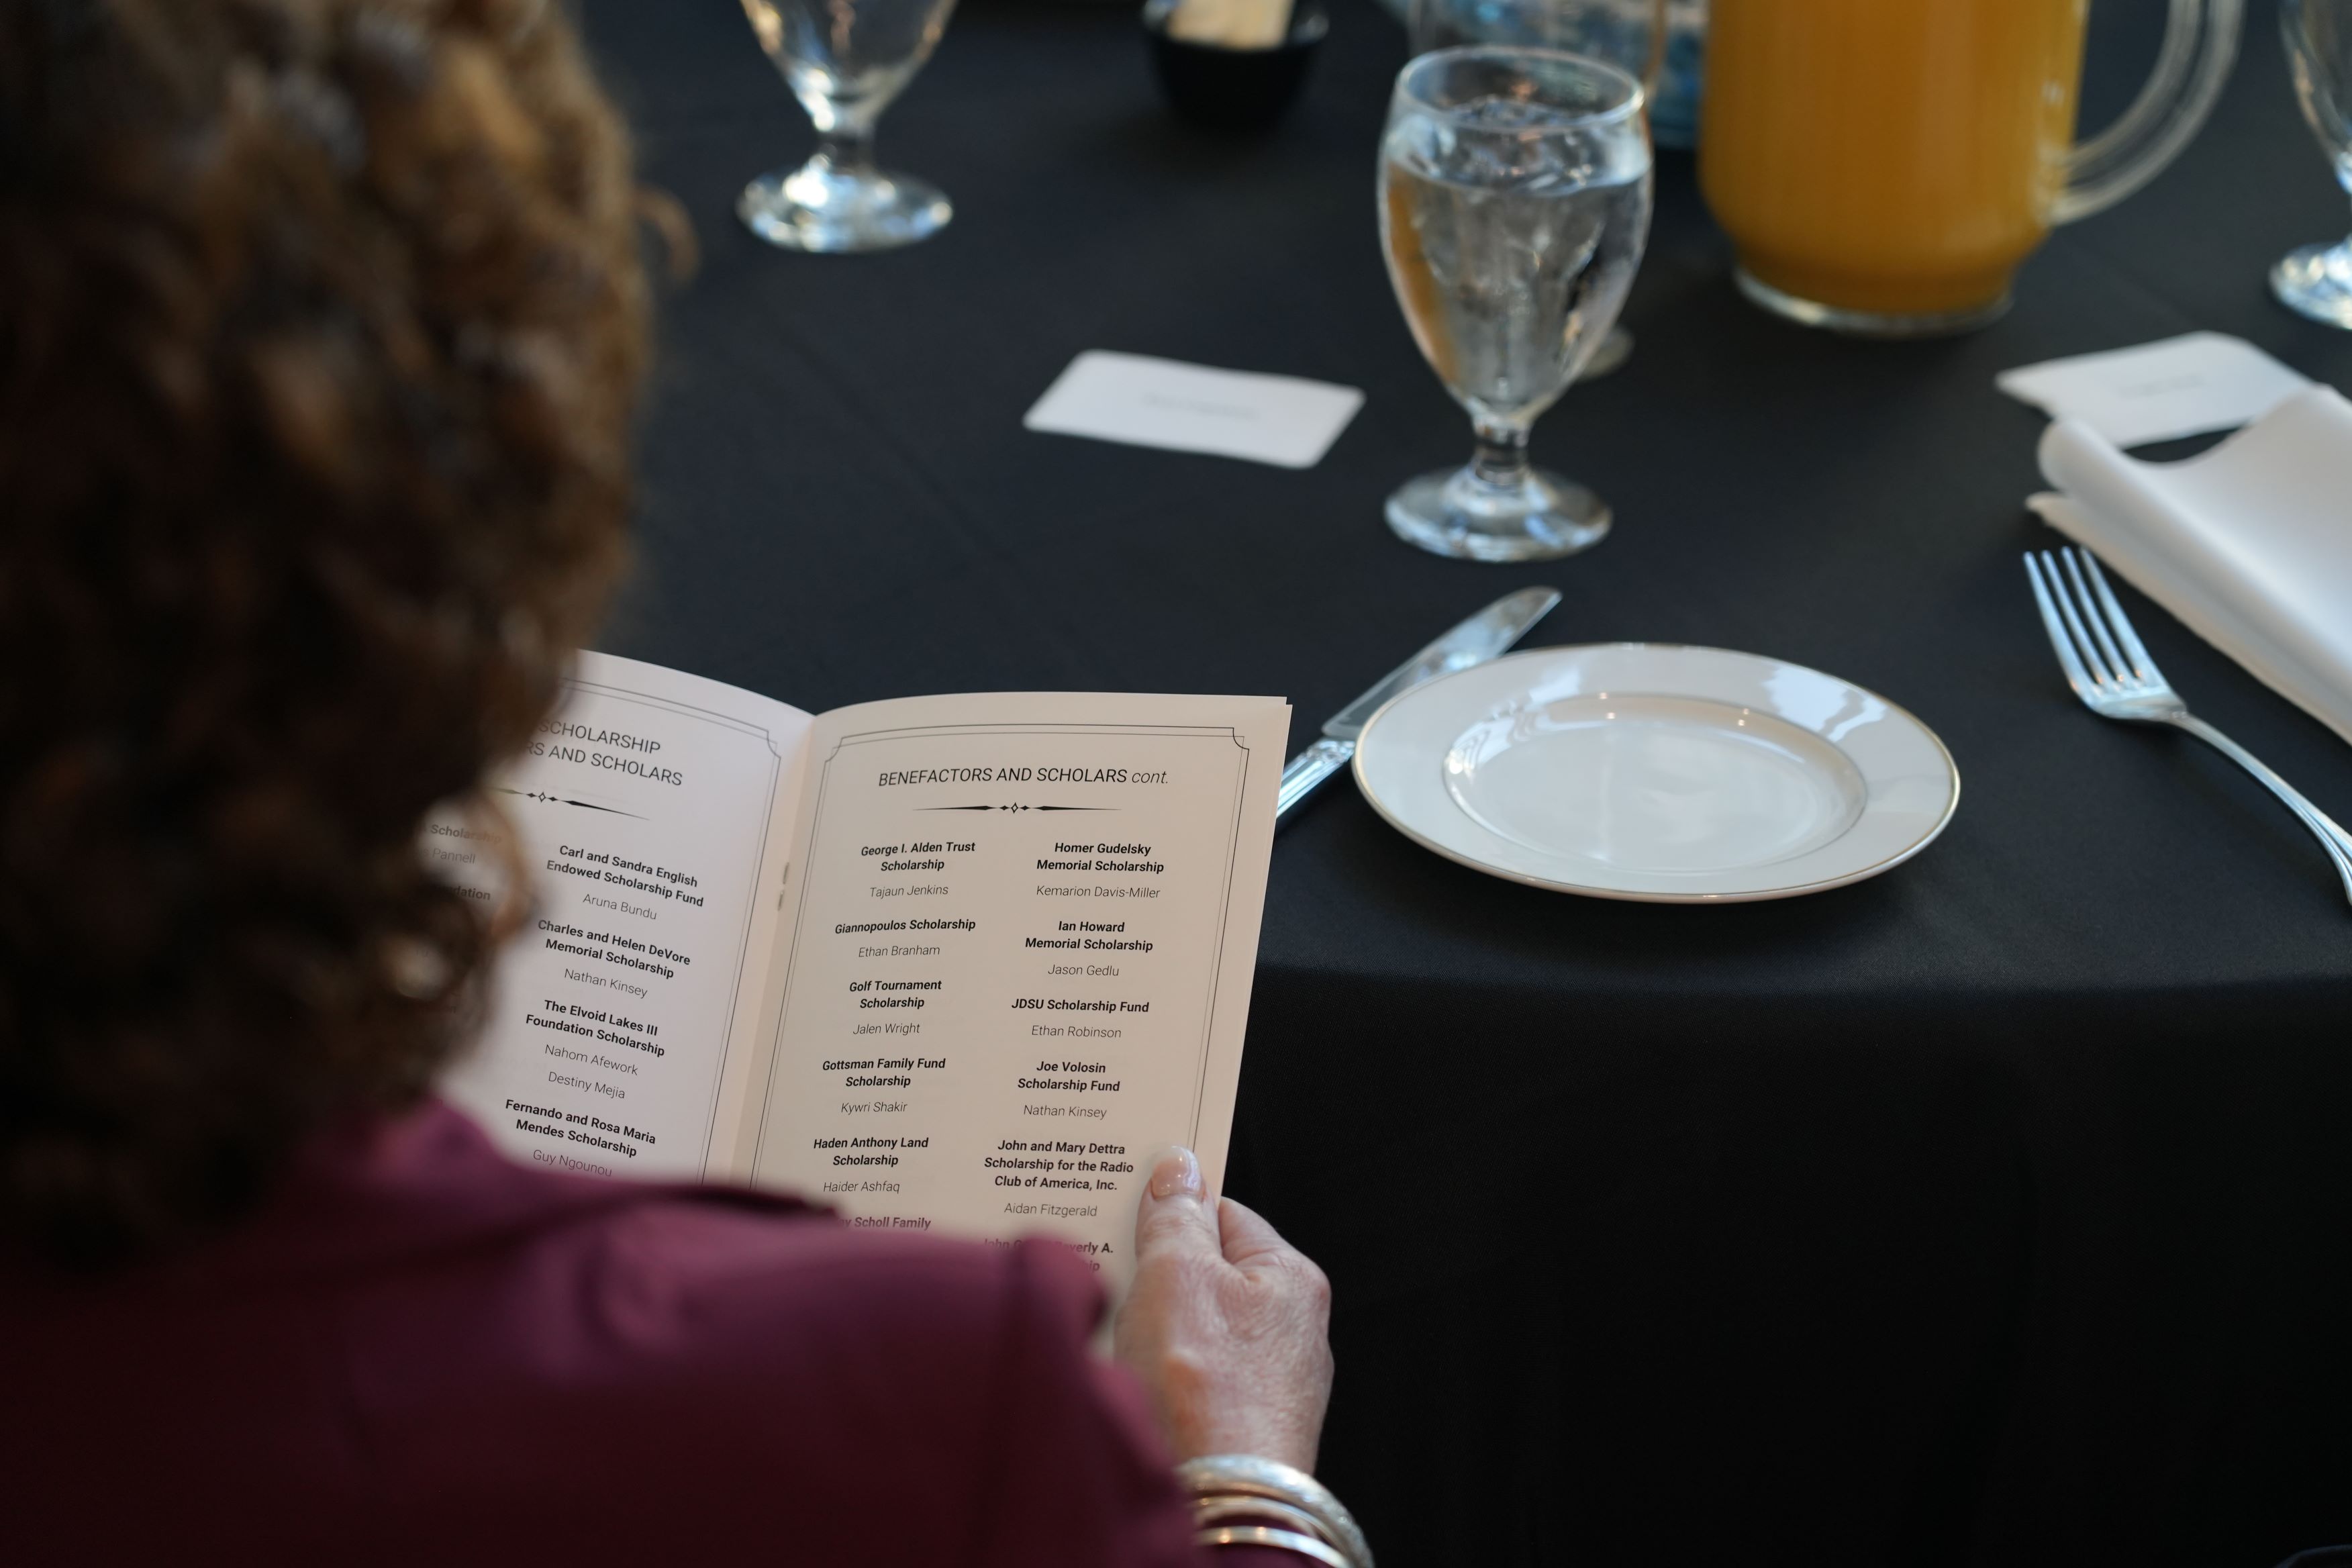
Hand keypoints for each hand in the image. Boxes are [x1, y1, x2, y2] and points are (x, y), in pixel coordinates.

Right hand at [1112, 1146, 1333, 1473]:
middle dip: (1155, 1273)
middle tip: (1110, 1271)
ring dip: (1151, 1329)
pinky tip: (1132, 1384)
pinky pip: (1190, 1381)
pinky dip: (1158, 1376)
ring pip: (1193, 1332)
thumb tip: (1179, 1167)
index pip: (1225, 1214)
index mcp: (1290, 1278)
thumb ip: (1175, 1215)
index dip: (1172, 1208)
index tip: (1128, 1205)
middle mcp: (1291, 1332)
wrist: (1217, 1502)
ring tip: (1117, 1334)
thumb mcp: (1175, 1272)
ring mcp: (1268, 1386)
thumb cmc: (1205, 1389)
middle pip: (1207, 1274)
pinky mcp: (1240, 1429)